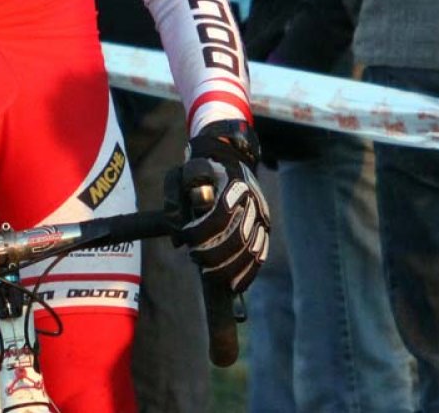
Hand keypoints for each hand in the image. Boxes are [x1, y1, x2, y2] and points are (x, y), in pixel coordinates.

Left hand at [165, 120, 269, 294]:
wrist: (230, 155)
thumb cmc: (199, 168)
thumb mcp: (180, 174)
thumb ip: (173, 201)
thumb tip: (178, 239)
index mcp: (232, 185)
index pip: (220, 216)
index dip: (201, 233)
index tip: (187, 238)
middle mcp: (252, 202)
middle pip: (238, 239)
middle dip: (214, 256)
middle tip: (196, 259)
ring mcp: (261, 216)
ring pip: (251, 251)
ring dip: (229, 269)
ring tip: (209, 273)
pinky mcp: (265, 227)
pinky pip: (260, 255)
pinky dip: (248, 273)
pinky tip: (233, 284)